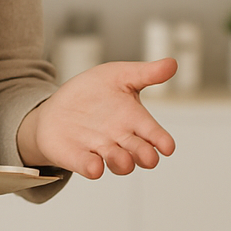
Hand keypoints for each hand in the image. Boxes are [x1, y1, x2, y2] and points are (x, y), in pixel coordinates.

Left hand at [17, 59, 177, 178]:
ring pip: (117, 162)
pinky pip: (87, 165)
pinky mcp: (79, 157)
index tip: (167, 146)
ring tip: (124, 160)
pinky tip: (95, 166)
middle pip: (139, 152)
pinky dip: (91, 167)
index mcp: (134, 120)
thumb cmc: (93, 93)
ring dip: (121, 162)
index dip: (162, 141)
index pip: (153, 133)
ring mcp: (100, 150)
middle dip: (145, 156)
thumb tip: (172, 63)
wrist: (57, 107)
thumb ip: (146, 73)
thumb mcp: (119, 75)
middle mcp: (121, 139)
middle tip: (149, 158)